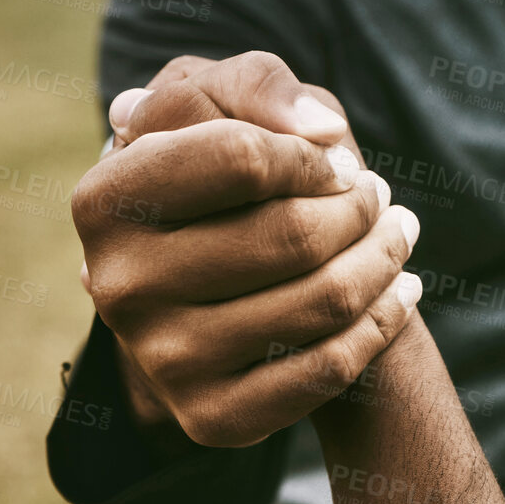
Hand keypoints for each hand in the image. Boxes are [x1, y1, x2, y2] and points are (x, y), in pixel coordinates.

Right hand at [73, 51, 421, 447]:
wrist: (200, 286)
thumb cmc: (215, 174)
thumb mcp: (216, 102)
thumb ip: (256, 84)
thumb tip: (321, 131)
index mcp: (104, 201)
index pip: (241, 156)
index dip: (312, 155)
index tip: (336, 161)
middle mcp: (118, 287)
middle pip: (293, 234)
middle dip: (360, 206)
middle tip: (378, 194)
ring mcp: (163, 361)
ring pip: (323, 299)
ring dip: (386, 256)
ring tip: (398, 231)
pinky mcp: (212, 419)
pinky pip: (329, 368)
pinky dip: (383, 320)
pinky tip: (400, 288)